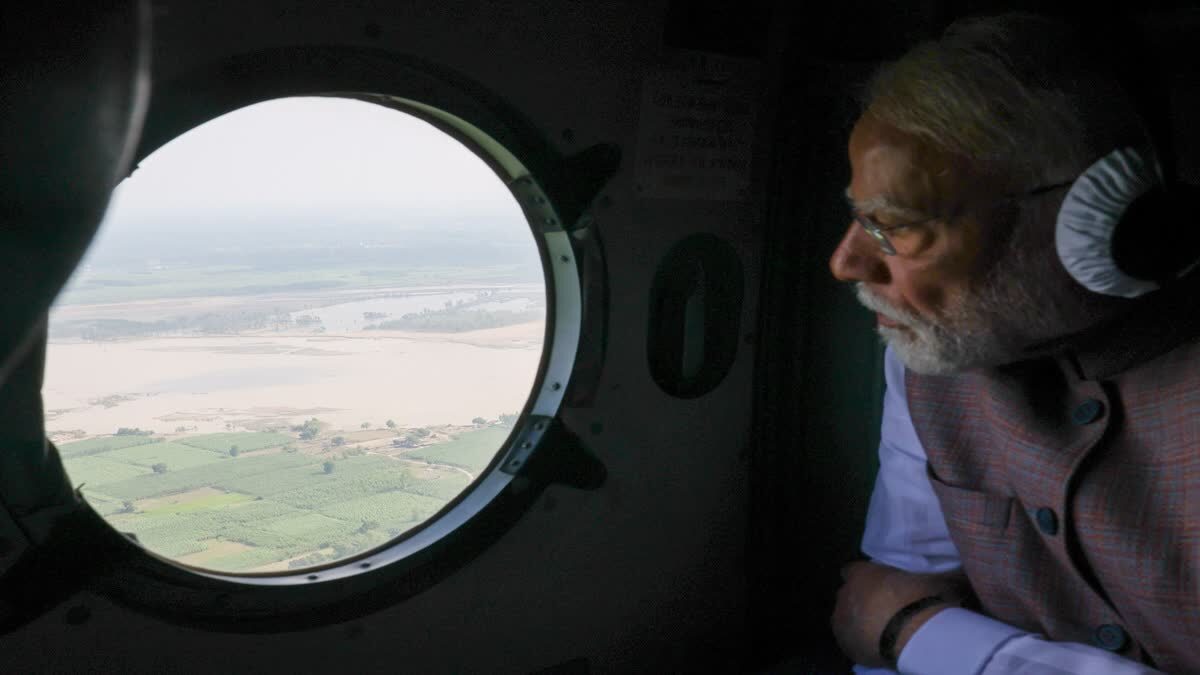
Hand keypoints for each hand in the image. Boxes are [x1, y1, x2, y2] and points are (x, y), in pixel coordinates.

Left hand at [831, 561, 972, 666]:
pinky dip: (858, 640)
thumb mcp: (938, 579)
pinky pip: (849, 639)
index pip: (852, 570)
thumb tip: (963, 567)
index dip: (866, 578)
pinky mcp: (844, 643)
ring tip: (882, 629)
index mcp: (861, 573)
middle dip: (862, 599)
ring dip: (858, 620)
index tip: (881, 585)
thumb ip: (946, 571)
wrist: (914, 634)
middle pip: (849, 594)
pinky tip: (876, 645)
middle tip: (886, 609)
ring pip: (846, 616)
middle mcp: (845, 592)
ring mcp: (840, 618)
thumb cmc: (924, 599)